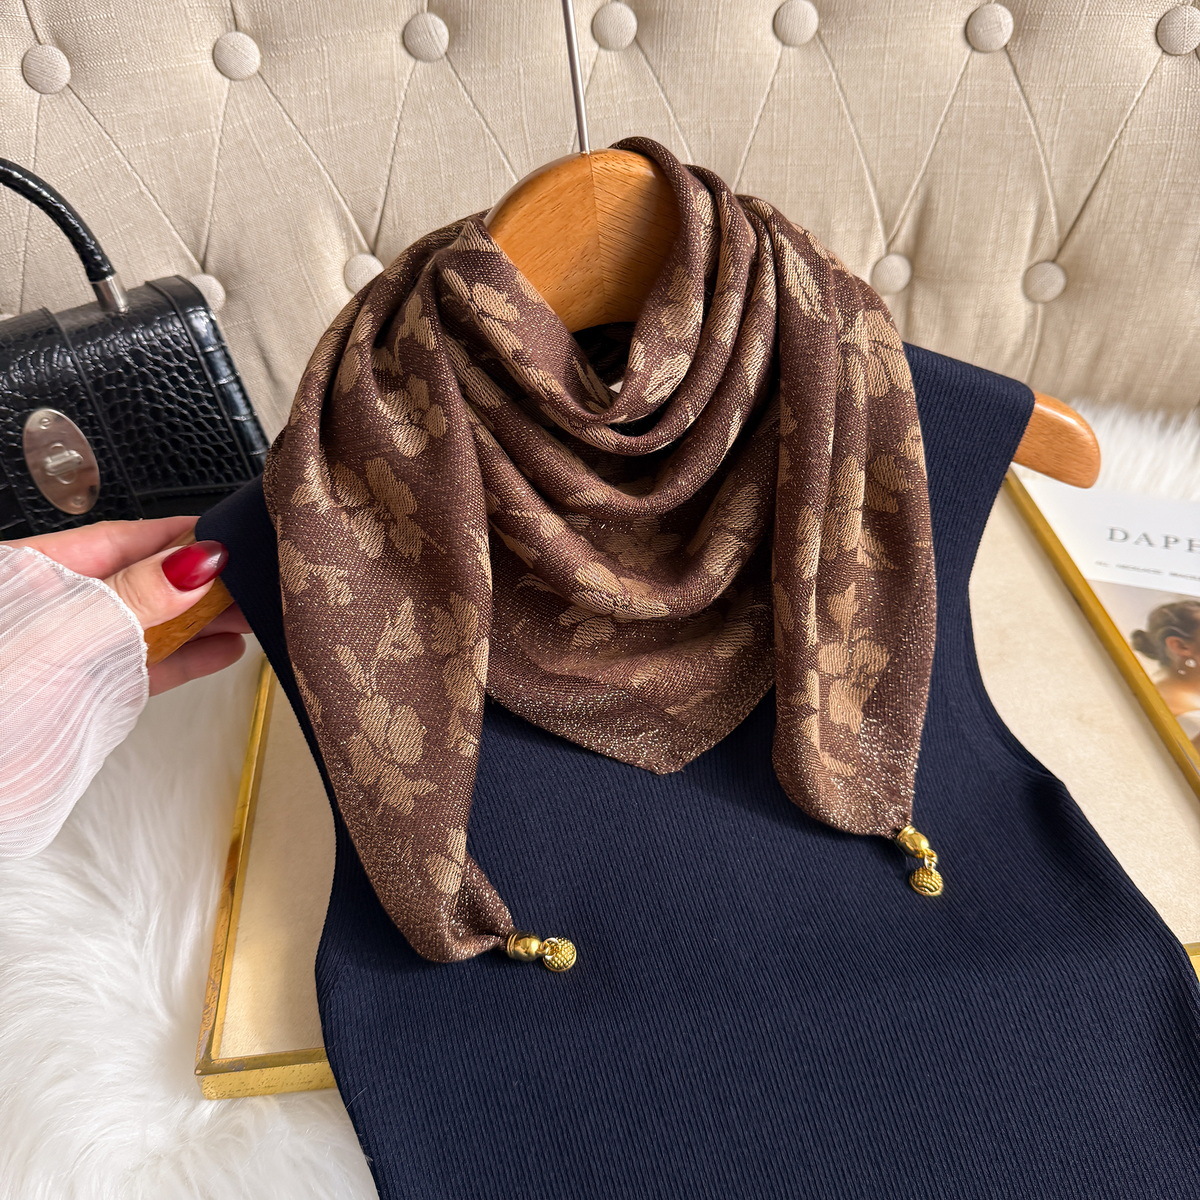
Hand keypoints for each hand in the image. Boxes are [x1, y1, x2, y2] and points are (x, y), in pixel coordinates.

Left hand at [7, 517, 249, 695]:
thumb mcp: (63, 632)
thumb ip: (131, 597)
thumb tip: (193, 562)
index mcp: (38, 572)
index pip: (124, 540)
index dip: (180, 536)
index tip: (231, 535)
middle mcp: (63, 609)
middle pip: (146, 580)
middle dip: (204, 578)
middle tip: (258, 576)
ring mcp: (81, 651)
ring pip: (156, 623)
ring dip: (207, 618)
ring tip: (256, 611)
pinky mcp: (95, 693)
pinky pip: (153, 666)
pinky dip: (192, 657)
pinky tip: (225, 649)